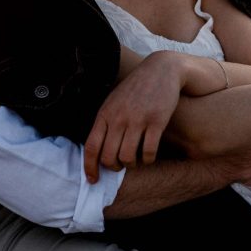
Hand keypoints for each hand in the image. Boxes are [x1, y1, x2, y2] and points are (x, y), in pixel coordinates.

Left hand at [83, 51, 184, 182]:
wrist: (161, 70)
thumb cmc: (136, 89)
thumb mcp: (114, 101)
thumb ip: (105, 122)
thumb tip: (97, 149)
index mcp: (105, 113)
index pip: (91, 147)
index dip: (89, 167)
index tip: (92, 180)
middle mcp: (119, 118)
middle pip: (109, 157)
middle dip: (114, 168)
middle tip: (120, 166)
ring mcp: (137, 120)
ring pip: (128, 157)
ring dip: (131, 165)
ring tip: (135, 160)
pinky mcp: (156, 122)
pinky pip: (148, 152)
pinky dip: (148, 160)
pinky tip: (149, 156)